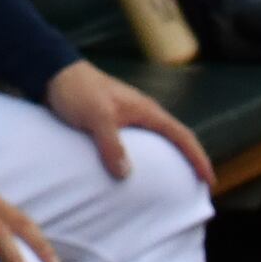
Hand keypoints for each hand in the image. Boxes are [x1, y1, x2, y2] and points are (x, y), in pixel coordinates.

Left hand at [44, 58, 214, 184]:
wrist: (51, 73)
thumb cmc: (76, 90)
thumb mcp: (95, 117)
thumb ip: (111, 143)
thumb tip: (126, 174)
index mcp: (146, 111)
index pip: (182, 136)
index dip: (198, 158)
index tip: (209, 181)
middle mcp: (142, 114)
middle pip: (173, 140)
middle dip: (186, 162)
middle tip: (194, 188)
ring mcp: (126, 118)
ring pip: (154, 143)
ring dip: (163, 161)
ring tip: (166, 187)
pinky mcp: (110, 122)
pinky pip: (133, 144)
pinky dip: (140, 159)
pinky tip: (131, 174)